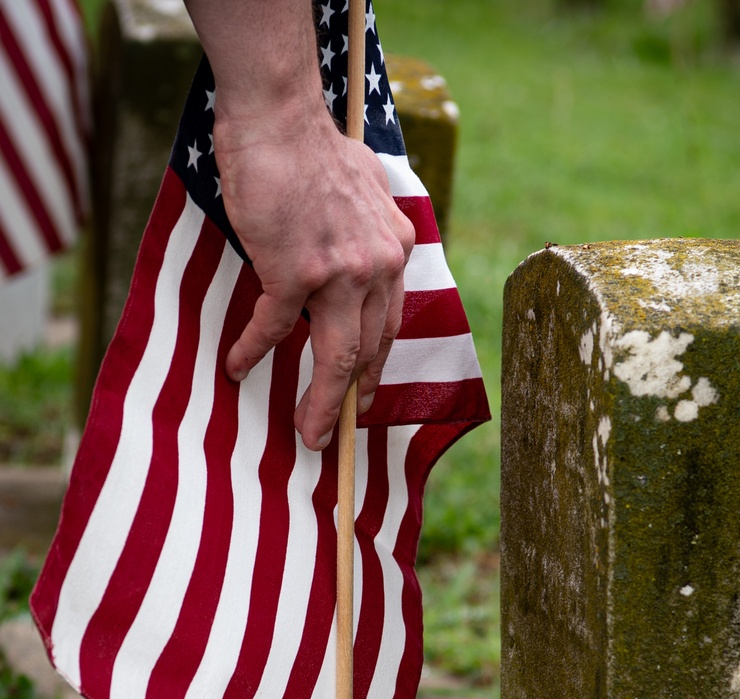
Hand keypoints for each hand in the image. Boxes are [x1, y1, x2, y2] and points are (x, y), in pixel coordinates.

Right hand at [214, 102, 414, 448]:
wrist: (279, 115)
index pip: (389, 323)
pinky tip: (236, 366)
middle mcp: (378, 266)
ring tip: (311, 435)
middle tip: (338, 432)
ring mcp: (340, 272)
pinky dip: (253, 349)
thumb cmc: (310, 146)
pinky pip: (275, 327)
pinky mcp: (297, 272)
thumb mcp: (364, 188)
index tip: (365, 395)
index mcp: (396, 249)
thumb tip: (360, 249)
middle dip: (351, 399)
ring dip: (322, 403)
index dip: (376, 366)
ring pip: (336, 357)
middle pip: (367, 352)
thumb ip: (369, 228)